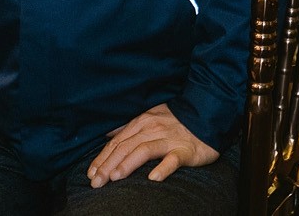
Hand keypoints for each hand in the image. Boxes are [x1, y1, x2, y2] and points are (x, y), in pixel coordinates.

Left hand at [87, 104, 218, 186]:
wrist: (207, 115)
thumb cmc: (177, 121)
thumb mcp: (151, 117)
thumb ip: (130, 127)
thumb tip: (109, 135)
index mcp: (142, 122)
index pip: (117, 141)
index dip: (102, 158)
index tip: (91, 173)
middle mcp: (153, 129)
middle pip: (126, 147)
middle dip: (108, 165)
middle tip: (96, 182)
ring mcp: (169, 139)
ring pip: (144, 150)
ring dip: (128, 164)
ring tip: (114, 178)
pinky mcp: (185, 150)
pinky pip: (173, 159)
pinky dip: (162, 168)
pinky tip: (152, 178)